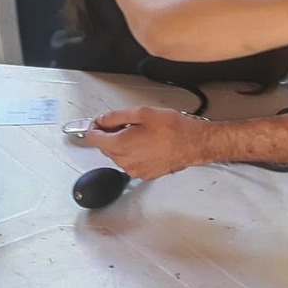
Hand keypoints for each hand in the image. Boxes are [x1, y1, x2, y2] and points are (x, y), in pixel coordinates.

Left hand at [81, 106, 207, 179]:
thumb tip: (102, 119)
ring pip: (118, 155)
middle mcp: (125, 161)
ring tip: (141, 133)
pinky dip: (134, 153)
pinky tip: (148, 144)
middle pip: (105, 147)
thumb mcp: (143, 113)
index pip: (93, 138)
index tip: (101, 121)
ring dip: (122, 144)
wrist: (194, 144)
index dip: (94, 126)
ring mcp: (134, 170)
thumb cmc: (174, 129)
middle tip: (126, 123)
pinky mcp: (145, 174)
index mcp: (121, 144)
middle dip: (111, 134)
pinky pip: (131, 163)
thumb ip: (116, 116)